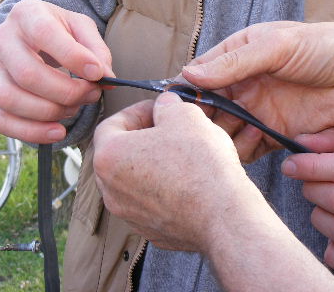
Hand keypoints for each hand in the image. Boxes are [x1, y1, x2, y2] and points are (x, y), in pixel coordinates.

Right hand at [0, 0, 113, 142]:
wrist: (30, 35)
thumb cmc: (59, 31)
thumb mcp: (81, 28)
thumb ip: (97, 49)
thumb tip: (106, 78)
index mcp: (27, 15)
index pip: (44, 34)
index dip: (73, 57)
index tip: (98, 74)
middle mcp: (2, 40)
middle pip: (27, 74)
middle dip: (66, 92)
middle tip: (91, 94)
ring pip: (11, 99)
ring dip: (49, 112)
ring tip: (74, 108)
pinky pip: (2, 121)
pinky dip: (31, 132)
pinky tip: (57, 131)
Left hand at [92, 93, 252, 251]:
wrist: (223, 215)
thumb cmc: (201, 168)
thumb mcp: (185, 114)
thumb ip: (167, 104)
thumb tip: (166, 105)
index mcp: (110, 156)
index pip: (112, 124)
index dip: (137, 111)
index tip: (157, 109)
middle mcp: (112, 189)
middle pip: (122, 153)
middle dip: (146, 137)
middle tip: (170, 129)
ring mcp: (130, 213)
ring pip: (137, 179)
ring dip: (156, 164)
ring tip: (184, 154)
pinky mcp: (151, 229)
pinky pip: (153, 201)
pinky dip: (167, 189)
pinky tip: (190, 180)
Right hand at [183, 21, 333, 153]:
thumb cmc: (326, 49)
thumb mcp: (277, 46)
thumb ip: (234, 62)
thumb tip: (190, 73)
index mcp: (241, 53)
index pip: (201, 72)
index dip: (186, 89)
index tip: (175, 106)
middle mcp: (245, 82)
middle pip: (208, 105)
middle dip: (200, 118)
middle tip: (196, 129)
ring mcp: (259, 109)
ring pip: (224, 129)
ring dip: (220, 135)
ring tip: (226, 136)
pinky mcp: (274, 132)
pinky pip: (247, 146)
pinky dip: (242, 149)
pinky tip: (251, 142)